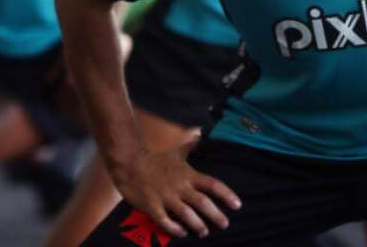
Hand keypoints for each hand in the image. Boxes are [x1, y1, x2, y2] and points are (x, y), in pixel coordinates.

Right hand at [110, 139, 240, 238]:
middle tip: (225, 224)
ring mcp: (166, 197)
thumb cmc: (155, 160)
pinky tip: (182, 233)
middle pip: (202, 202)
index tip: (237, 204)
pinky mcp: (152, 206)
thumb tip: (200, 134)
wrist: (130, 164)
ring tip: (204, 232)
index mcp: (188, 174)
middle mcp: (179, 186)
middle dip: (215, 215)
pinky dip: (174, 228)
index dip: (226, 194)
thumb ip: (190, 146)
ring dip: (197, 224)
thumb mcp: (176, 152)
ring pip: (186, 214)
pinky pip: (165, 221)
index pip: (212, 184)